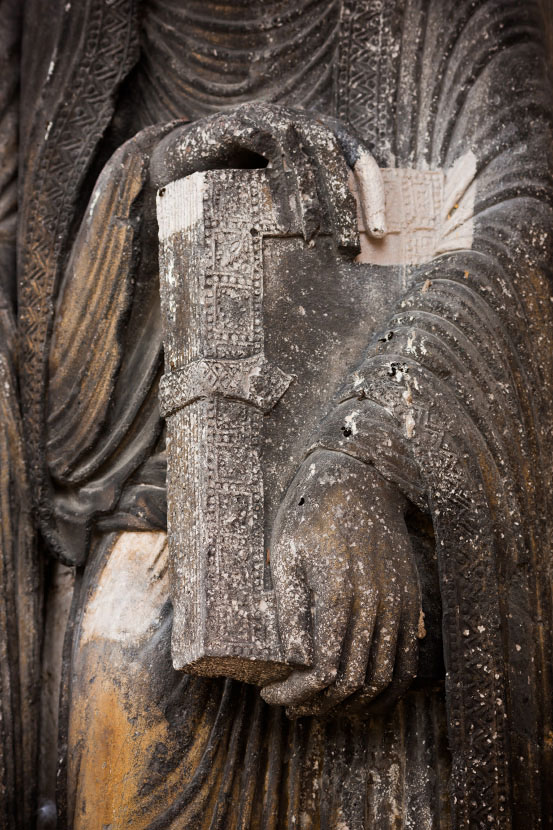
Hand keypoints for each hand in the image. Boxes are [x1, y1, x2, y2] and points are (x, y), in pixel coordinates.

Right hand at [149, 102, 385, 254]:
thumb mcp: (280, 199)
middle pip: (337, 154)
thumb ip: (311, 209)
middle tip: (350, 246)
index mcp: (316, 136)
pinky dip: (282, 181)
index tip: (379, 233)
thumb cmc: (234, 186)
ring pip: (310, 148)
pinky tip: (284, 216)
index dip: (373, 193)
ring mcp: (273, 116)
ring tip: (315, 238)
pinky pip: (273, 145)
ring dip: (316, 196)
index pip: (358, 159)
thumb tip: (348, 248)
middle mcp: (299, 120)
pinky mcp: (244, 121)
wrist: (179, 164)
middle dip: (347, 202)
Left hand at [260, 449, 421, 717]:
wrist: (361, 483)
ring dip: (350, 704)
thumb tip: (294, 660)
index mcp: (341, 592)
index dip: (297, 692)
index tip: (271, 693)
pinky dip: (382, 689)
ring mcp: (399, 605)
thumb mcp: (287, 553)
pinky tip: (356, 695)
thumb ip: (290, 608)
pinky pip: (405, 662)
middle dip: (318, 704)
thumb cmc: (312, 515)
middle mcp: (376, 603)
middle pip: (354, 681)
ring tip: (317, 704)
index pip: (325, 669)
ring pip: (383, 679)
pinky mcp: (410, 603)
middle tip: (290, 704)